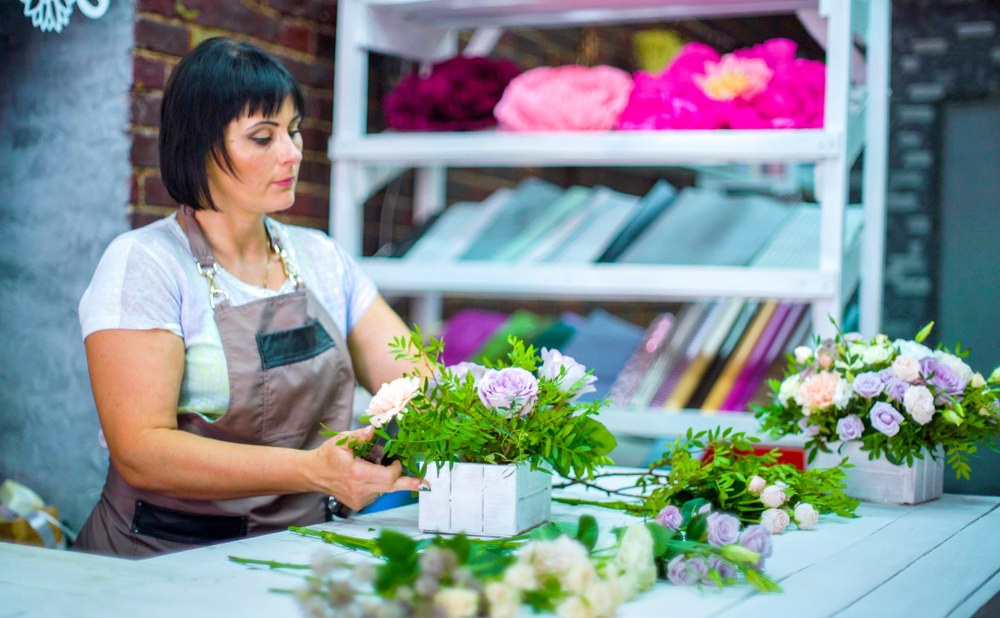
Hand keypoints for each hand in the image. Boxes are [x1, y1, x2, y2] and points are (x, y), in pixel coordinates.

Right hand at [309, 426, 427, 509]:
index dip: (397, 469)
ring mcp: (358, 499)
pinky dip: (379, 485)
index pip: (387, 476)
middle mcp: (359, 490)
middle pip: (391, 488)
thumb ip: (360, 436)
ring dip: (388, 480)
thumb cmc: (327, 456)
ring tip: (376, 468)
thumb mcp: (341, 440)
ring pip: (384, 491)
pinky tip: (370, 476)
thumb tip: (374, 430)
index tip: (397, 460)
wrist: (313, 474)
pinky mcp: (358, 504)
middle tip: (425, 483)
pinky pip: (376, 494)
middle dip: (408, 483)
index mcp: (357, 474)